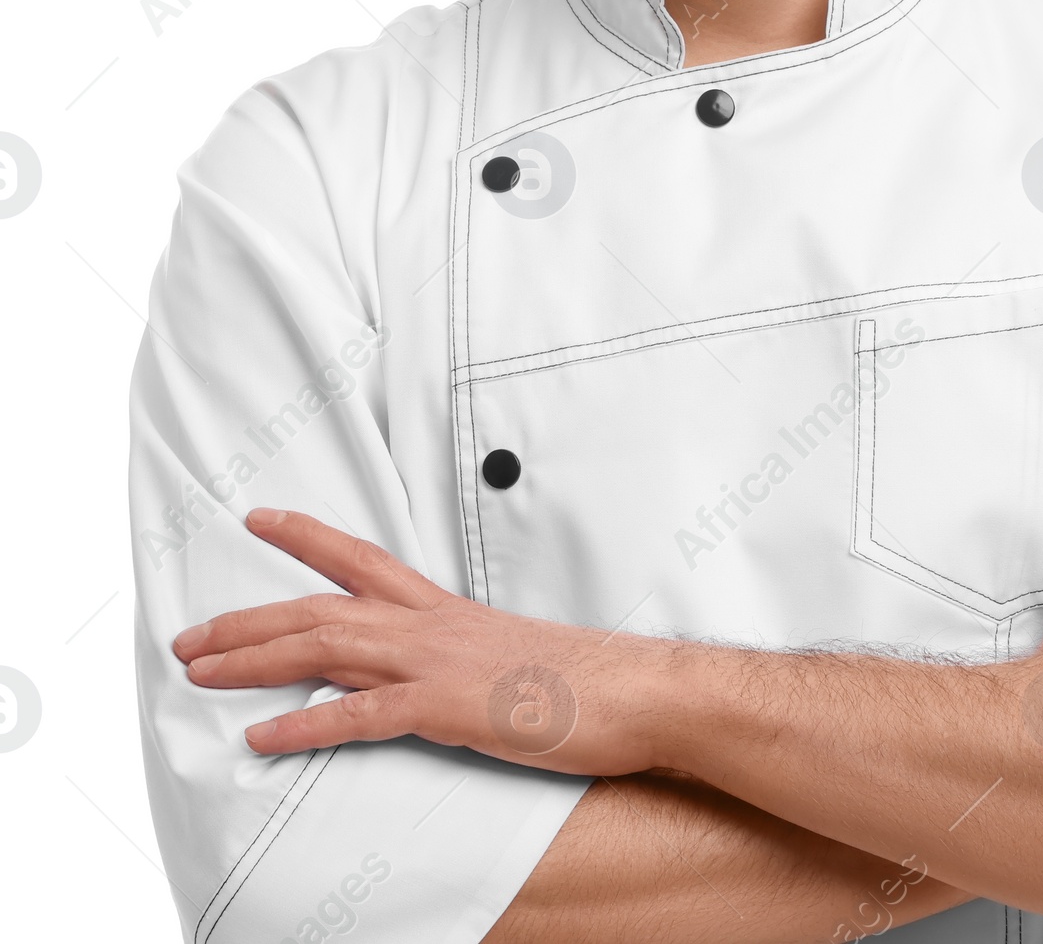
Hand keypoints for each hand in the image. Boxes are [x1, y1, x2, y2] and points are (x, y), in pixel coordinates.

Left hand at [172, 508, 663, 770]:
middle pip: (323, 605)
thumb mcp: (510, 657)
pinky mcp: (446, 706)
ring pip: (327, 647)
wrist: (636, 690)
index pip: (362, 558)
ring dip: (255, 659)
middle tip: (190, 636)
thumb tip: (437, 673)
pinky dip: (305, 726)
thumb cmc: (583, 681)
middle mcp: (433, 623)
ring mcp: (437, 661)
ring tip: (200, 673)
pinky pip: (361, 716)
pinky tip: (263, 740)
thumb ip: (463, 657)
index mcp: (446, 610)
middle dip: (249, 618)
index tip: (260, 519)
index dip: (306, 537)